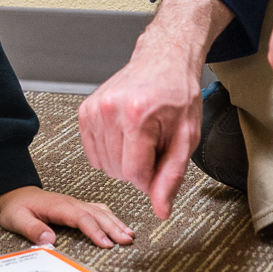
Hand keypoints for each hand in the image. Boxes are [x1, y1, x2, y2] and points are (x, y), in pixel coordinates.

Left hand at [0, 186, 135, 248]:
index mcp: (59, 206)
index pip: (82, 218)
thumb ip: (33, 229)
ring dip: (116, 222)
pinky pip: (98, 210)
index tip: (106, 244)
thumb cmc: (17, 208)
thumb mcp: (17, 219)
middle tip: (127, 241)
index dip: (95, 231)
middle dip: (113, 227)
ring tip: (129, 235)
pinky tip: (119, 225)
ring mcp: (76, 204)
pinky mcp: (78, 207)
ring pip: (101, 211)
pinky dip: (111, 217)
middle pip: (97, 214)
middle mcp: (71, 203)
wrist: (16, 193)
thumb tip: (50, 240)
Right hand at [78, 0, 231, 218]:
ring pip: (104, 165)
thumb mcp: (187, 137)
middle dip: (139, 167)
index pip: (135, 174)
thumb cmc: (178, 95)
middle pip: (118, 171)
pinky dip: (110, 151)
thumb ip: (172, 176)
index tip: (161, 162)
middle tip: (154, 143)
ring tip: (141, 136)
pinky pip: (92, 153)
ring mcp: (94, 109)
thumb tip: (160, 209)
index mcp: (137, 116)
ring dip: (124, 159)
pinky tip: (125, 135)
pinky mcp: (85, 111)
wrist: (163, 61)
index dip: (151, 178)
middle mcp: (110, 110)